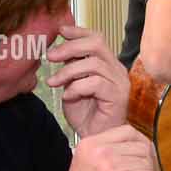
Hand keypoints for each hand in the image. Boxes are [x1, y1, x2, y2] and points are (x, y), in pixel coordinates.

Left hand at [45, 23, 128, 137]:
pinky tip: (67, 96)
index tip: (60, 31)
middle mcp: (117, 70)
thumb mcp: (73, 85)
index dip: (78, 32)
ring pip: (93, 64)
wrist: (96, 139)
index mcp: (108, 64)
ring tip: (54, 83)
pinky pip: (95, 83)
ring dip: (68, 72)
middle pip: (96, 45)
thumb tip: (59, 50)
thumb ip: (71, 67)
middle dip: (70, 47)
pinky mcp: (118, 96)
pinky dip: (76, 88)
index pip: (96, 38)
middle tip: (51, 57)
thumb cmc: (86, 115)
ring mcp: (119, 82)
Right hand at [54, 126, 157, 170]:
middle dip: (144, 165)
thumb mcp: (88, 166)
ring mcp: (112, 164)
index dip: (139, 146)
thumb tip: (140, 148)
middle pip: (142, 146)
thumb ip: (108, 153)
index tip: (138, 161)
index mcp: (90, 143)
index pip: (128, 131)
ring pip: (147, 163)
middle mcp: (101, 149)